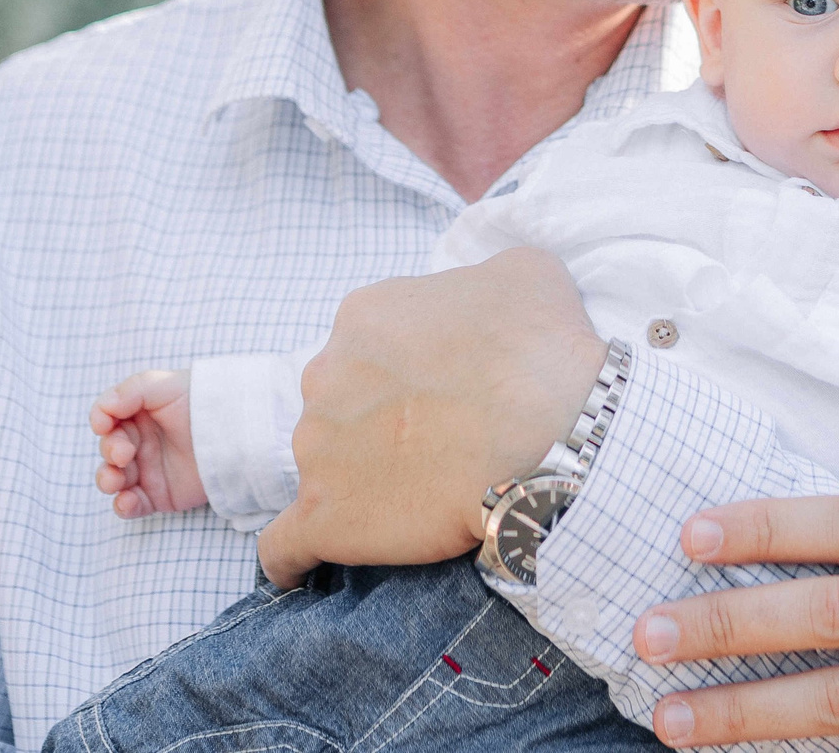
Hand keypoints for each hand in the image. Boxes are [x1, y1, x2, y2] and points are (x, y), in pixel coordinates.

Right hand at [91, 369, 204, 517]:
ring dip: (107, 480)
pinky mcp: (159, 494)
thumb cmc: (201, 400)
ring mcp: (148, 470)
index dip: (102, 423)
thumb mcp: (166, 385)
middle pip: (108, 450)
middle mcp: (140, 442)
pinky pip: (132, 505)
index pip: (108, 420)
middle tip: (123, 453)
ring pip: (113, 479)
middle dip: (110, 452)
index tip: (105, 425)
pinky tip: (127, 501)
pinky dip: (123, 506)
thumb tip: (102, 411)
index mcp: (138, 415)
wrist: (238, 430)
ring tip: (116, 480)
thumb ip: (130, 391)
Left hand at [256, 248, 604, 588]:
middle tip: (439, 447)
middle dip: (379, 424)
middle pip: (340, 405)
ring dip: (357, 483)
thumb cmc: (543, 350)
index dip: (411, 374)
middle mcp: (326, 376)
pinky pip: (283, 548)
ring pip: (324, 468)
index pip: (373, 347)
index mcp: (365, 316)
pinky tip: (312, 568)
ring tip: (414, 505)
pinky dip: (294, 559)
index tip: (447, 396)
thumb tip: (480, 302)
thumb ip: (481, 279)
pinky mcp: (324, 517)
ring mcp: (317, 449)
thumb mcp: (525, 271)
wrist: (555, 434)